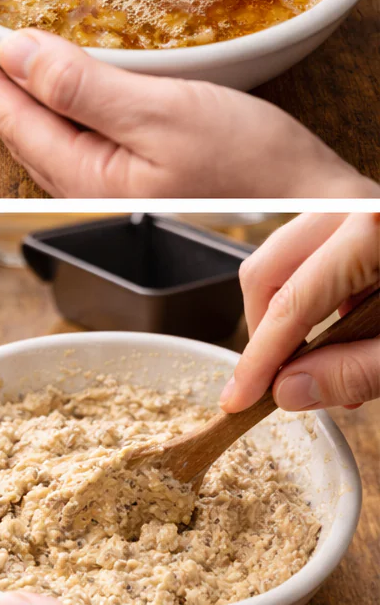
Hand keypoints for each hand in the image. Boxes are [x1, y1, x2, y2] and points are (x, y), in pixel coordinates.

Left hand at [0, 29, 377, 197]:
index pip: (16, 120)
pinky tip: (63, 97)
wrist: (311, 201)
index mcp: (84, 173)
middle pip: (26, 132)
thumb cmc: (252, 165)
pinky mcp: (135, 178)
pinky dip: (59, 112)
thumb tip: (19, 54)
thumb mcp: (159, 114)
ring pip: (49, 138)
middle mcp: (88, 186)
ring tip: (5, 73)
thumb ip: (82, 88)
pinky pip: (78, 141)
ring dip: (24, 103)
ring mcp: (111, 185)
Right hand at [220, 212, 379, 412]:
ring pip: (282, 259)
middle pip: (266, 270)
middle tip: (274, 378)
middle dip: (263, 331)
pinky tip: (349, 332)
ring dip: (288, 314)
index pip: (290, 303)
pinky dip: (318, 296)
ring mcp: (348, 207)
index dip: (260, 359)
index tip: (238, 398)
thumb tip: (290, 391)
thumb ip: (357, 371)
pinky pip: (313, 253)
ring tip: (324, 363)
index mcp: (368, 232)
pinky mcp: (354, 216)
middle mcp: (348, 209)